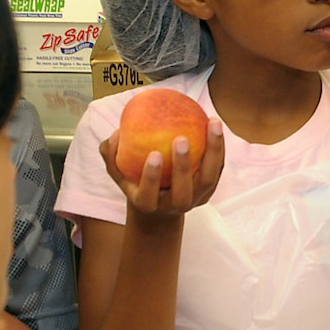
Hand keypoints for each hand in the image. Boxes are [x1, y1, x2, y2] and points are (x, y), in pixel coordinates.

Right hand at [101, 121, 226, 226]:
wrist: (159, 207)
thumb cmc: (135, 181)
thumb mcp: (118, 171)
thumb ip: (111, 154)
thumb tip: (115, 134)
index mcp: (148, 204)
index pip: (148, 195)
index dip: (151, 177)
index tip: (153, 154)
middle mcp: (174, 205)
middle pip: (182, 192)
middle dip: (182, 167)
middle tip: (181, 138)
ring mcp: (195, 200)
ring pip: (208, 179)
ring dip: (212, 151)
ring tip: (212, 122)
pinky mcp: (210, 191)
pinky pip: (217, 169)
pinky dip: (218, 148)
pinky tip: (214, 124)